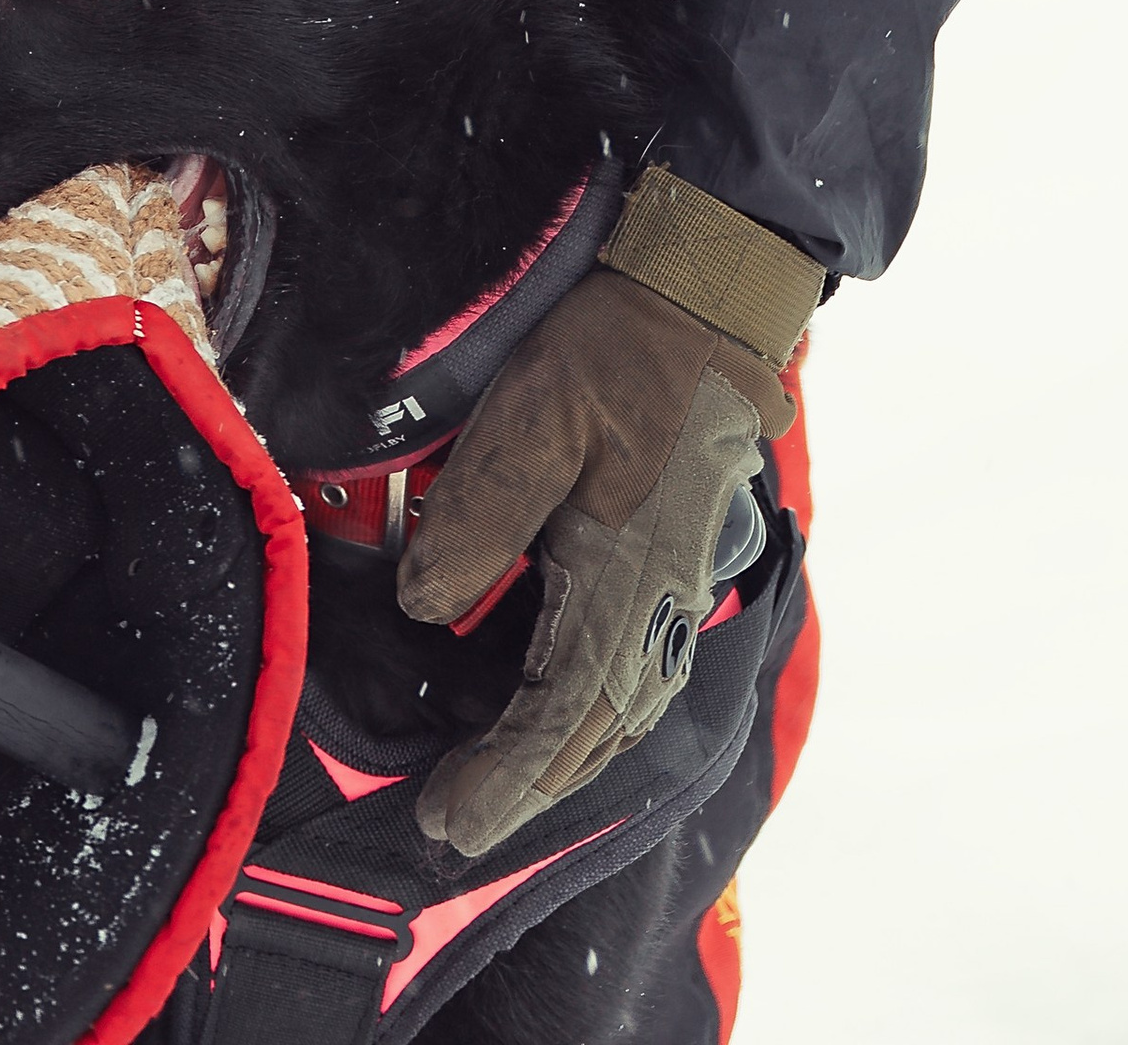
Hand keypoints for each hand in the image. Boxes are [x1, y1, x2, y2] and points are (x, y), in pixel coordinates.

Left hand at [395, 262, 794, 856]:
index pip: (563, 715)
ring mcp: (671, 590)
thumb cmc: (619, 352)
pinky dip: (581, 713)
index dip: (502, 776)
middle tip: (450, 821)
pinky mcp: (666, 566)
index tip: (447, 817)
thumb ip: (481, 515)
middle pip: (592, 733)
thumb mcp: (534, 415)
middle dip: (520, 785)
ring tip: (486, 786)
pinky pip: (626, 669)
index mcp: (629, 582)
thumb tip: (422, 606)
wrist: (704, 306)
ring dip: (553, 758)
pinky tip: (543, 716)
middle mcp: (660, 607)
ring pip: (615, 710)